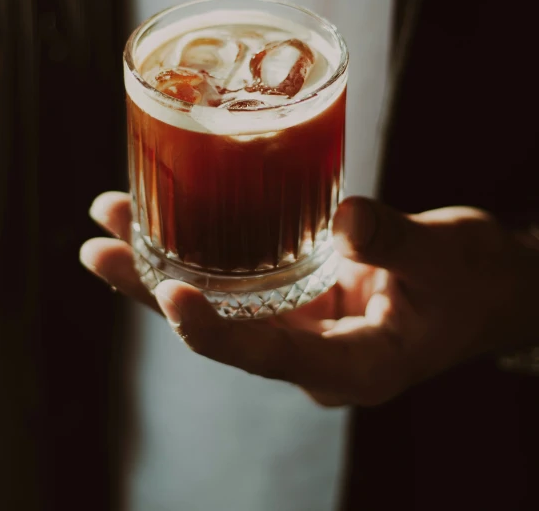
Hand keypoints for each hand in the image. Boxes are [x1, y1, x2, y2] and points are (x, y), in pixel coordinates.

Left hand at [80, 193, 538, 405]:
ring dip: (162, 262)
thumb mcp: (446, 259)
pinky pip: (238, 277)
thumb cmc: (474, 283)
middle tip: (98, 249)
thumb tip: (345, 218)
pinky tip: (164, 217)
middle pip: (222, 328)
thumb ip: (396, 241)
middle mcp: (313, 352)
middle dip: (154, 291)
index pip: (271, 357)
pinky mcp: (298, 294)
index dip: (216, 334)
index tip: (168, 297)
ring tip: (112, 219)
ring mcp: (301, 323)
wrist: (483, 287)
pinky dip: (200, 248)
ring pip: (220, 301)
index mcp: (354, 365)